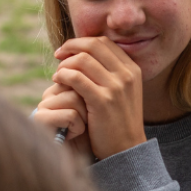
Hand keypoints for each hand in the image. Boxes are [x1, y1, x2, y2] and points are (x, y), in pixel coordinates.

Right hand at [35, 82, 95, 160]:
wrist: (85, 159)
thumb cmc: (92, 132)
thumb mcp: (94, 105)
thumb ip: (91, 86)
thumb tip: (94, 68)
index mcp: (63, 86)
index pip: (82, 75)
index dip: (93, 94)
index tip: (93, 110)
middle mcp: (50, 93)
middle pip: (78, 85)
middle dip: (90, 105)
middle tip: (87, 121)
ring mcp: (43, 105)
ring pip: (75, 98)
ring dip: (85, 117)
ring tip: (81, 127)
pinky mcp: (40, 118)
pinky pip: (70, 114)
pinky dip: (78, 126)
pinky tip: (74, 134)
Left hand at [51, 37, 146, 159]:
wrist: (126, 149)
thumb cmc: (117, 120)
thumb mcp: (121, 92)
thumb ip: (108, 72)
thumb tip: (83, 54)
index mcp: (132, 69)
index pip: (103, 42)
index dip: (82, 42)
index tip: (68, 50)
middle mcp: (127, 75)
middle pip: (93, 46)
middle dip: (70, 47)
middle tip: (58, 56)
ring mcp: (116, 87)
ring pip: (82, 60)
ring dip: (64, 64)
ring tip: (58, 75)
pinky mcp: (103, 101)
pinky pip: (76, 78)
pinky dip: (63, 76)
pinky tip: (58, 82)